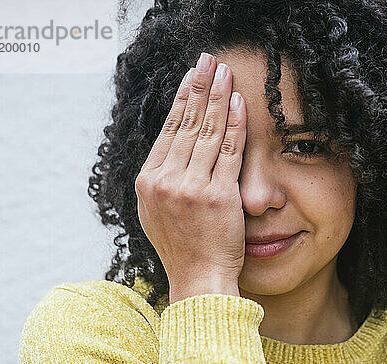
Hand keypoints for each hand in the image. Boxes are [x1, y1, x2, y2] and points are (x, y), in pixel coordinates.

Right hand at [134, 52, 246, 301]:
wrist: (199, 279)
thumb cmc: (184, 247)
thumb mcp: (158, 211)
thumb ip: (163, 178)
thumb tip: (174, 145)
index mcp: (149, 182)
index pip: (168, 130)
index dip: (182, 99)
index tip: (192, 77)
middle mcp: (165, 181)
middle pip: (186, 124)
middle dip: (199, 87)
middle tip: (208, 61)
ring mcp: (190, 188)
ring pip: (206, 133)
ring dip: (217, 98)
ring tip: (224, 73)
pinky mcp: (218, 196)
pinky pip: (228, 152)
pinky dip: (234, 125)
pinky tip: (238, 103)